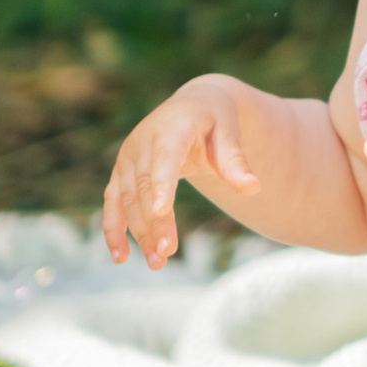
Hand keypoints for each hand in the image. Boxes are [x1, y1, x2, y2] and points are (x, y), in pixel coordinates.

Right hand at [103, 76, 257, 269]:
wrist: (194, 105)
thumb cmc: (216, 121)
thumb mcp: (230, 134)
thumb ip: (236, 162)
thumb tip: (254, 189)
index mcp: (173, 128)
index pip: (165, 158)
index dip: (161, 184)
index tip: (161, 211)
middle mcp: (144, 142)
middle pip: (145, 186)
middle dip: (154, 222)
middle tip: (167, 253)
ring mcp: (128, 158)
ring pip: (129, 200)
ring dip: (139, 232)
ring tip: (157, 262)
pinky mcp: (121, 173)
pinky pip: (113, 203)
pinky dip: (114, 229)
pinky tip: (120, 256)